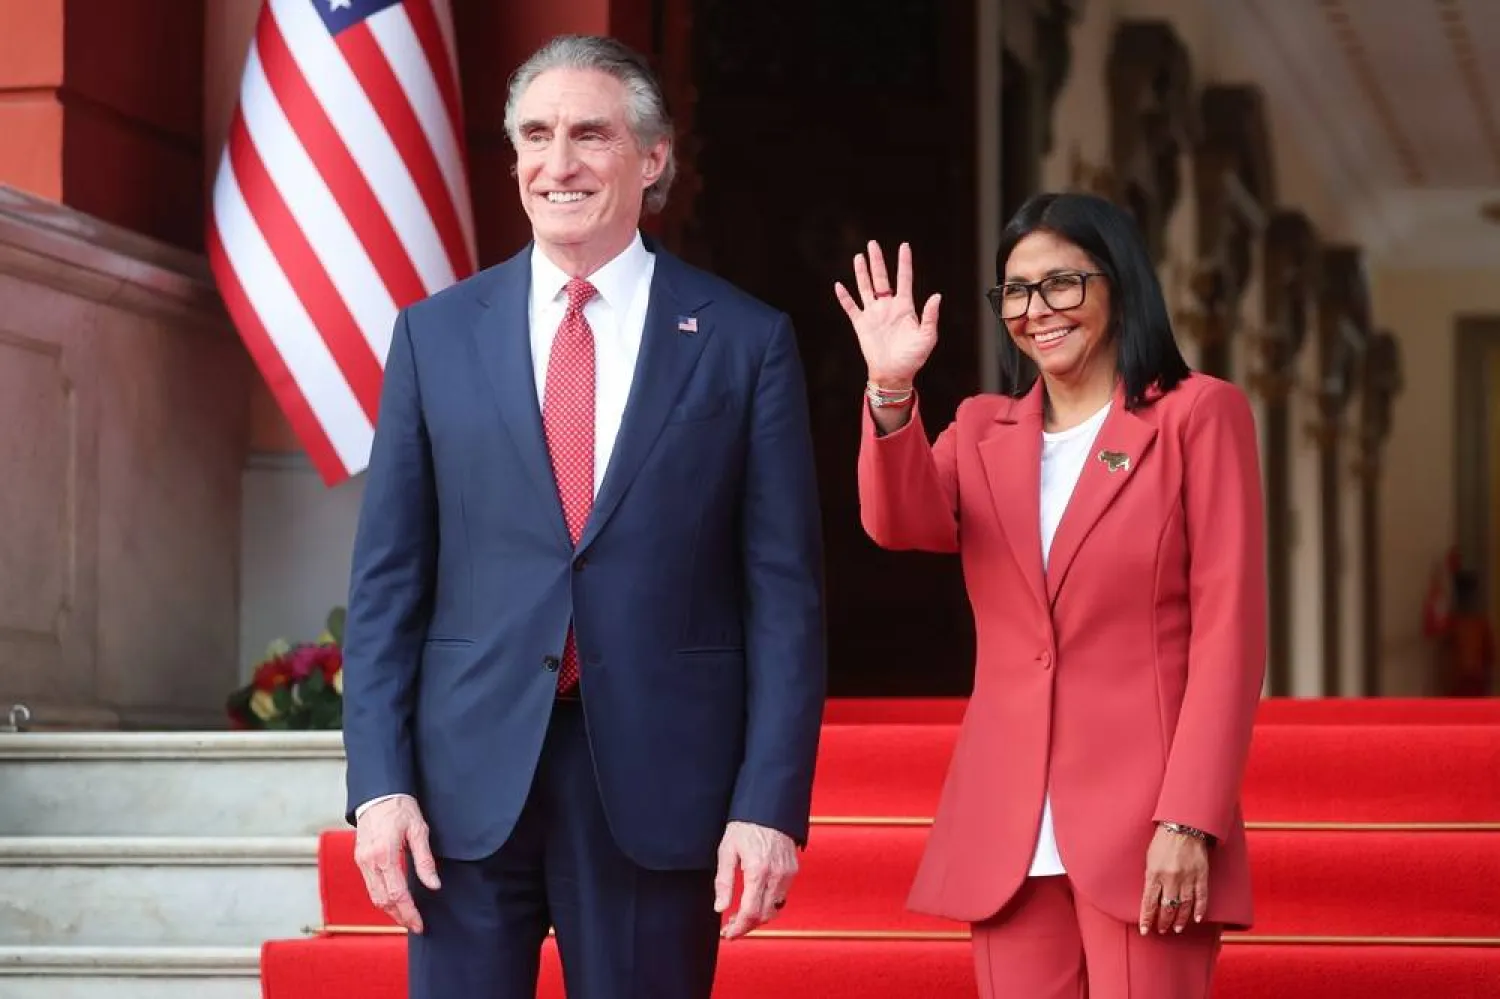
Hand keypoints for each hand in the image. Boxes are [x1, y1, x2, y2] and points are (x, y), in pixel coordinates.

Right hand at [353, 795, 440, 932]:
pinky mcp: (360, 859)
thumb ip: (425, 860)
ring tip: (407, 918)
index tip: (420, 924)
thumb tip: (434, 885)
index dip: (409, 912)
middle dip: (399, 917)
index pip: (397, 894)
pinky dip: (382, 898)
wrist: (378, 793)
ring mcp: (362, 861)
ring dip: (390, 911)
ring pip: (374, 896)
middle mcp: (369, 861)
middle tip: (415, 926)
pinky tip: (395, 902)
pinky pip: (370, 886)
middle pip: (383, 900)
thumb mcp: (419, 830)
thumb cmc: (400, 808)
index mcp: (385, 854)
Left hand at [714, 820, 798, 939]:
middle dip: (746, 926)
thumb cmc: (744, 826)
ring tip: (739, 917)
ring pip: (774, 909)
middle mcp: (776, 875)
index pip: (750, 912)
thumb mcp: (726, 851)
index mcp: (758, 871)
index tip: (727, 934)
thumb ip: (723, 882)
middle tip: (730, 928)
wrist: (768, 807)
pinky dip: (768, 906)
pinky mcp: (792, 870)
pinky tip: (754, 902)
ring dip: (757, 918)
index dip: (738, 928)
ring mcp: (787, 874)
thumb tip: (720, 908)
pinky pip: (781, 897)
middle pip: (763, 916)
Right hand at [834, 240, 940, 387]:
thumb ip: (931, 316)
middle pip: (882, 278)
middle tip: (873, 244)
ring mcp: (874, 314)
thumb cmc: (914, 357)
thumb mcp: (927, 337)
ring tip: (859, 257)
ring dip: (862, 273)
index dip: (904, 263)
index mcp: (905, 307)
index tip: (904, 246)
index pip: (905, 279)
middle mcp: (888, 306)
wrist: (894, 374)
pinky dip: (845, 297)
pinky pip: (851, 308)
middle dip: (877, 261)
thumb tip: (936, 295)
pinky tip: (839, 285)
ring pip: (866, 288)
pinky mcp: (861, 325)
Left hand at [1139, 823, 1210, 934]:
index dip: (1146, 919)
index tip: (1145, 930)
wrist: (1183, 826)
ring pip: (1184, 906)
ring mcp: (1187, 878)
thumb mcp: (1149, 858)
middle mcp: (1171, 879)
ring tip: (1176, 928)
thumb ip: (1150, 877)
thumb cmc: (1163, 841)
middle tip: (1161, 930)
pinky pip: (1201, 897)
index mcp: (1154, 873)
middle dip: (1163, 922)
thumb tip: (1150, 897)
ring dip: (1180, 920)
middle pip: (1166, 908)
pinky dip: (1200, 910)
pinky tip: (1197, 919)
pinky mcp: (1201, 876)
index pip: (1149, 903)